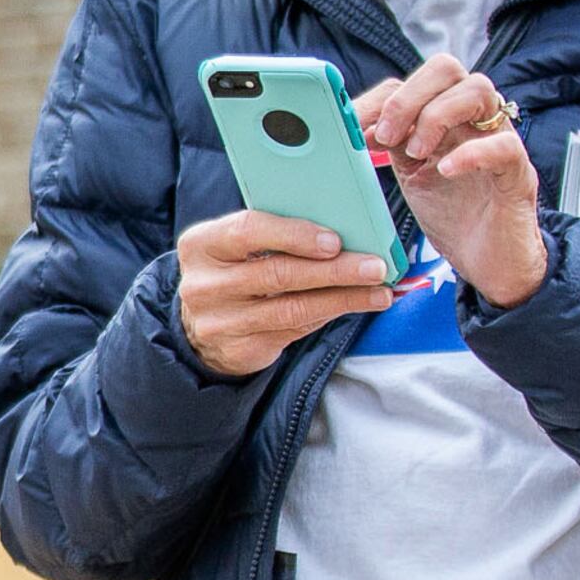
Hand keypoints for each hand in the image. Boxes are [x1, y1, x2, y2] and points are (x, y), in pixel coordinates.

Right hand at [173, 210, 397, 377]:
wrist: (201, 325)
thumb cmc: (233, 272)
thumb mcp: (237, 247)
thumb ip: (275, 235)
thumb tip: (343, 234)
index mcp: (201, 245)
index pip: (248, 231)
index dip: (295, 234)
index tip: (335, 241)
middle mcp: (205, 285)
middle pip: (278, 273)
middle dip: (334, 270)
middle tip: (374, 266)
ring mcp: (220, 321)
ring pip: (292, 309)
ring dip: (343, 298)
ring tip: (378, 291)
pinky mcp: (239, 349)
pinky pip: (294, 331)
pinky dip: (331, 315)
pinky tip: (355, 305)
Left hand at [353, 56, 546, 307]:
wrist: (488, 264)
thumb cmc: (452, 216)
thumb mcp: (410, 174)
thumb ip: (390, 144)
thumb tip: (354, 124)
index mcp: (446, 115)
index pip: (415, 80)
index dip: (381, 98)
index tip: (354, 125)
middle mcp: (474, 119)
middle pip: (446, 68)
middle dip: (408, 96)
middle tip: (387, 136)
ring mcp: (499, 140)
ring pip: (478, 90)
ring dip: (436, 116)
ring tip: (415, 153)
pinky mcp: (518, 173)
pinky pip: (503, 145)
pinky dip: (471, 153)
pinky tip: (444, 170)